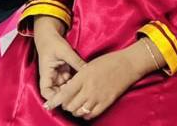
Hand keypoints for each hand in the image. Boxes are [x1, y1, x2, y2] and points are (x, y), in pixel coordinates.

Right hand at [34, 18, 85, 100]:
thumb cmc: (54, 43)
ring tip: (83, 85)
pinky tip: (83, 79)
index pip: (46, 92)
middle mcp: (51, 78)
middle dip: (67, 94)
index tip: (66, 96)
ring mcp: (58, 76)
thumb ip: (76, 61)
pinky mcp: (64, 72)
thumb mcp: (65, 51)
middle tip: (80, 90)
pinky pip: (70, 80)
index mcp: (46, 74)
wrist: (50, 36)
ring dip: (73, 88)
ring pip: (65, 87)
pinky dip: (76, 81)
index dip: (54, 98)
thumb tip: (88, 70)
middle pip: (57, 92)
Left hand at [44, 41, 158, 120]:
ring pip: (79, 111)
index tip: (48, 105)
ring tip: (76, 104)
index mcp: (83, 77)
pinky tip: (85, 108)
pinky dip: (85, 114)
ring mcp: (98, 97)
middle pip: (70, 105)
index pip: (64, 94)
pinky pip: (90, 114)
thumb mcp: (89, 66)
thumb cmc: (109, 61)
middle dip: (65, 105)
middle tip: (67, 101)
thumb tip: (67, 89)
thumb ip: (78, 78)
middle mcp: (89, 89)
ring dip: (75, 110)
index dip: (54, 102)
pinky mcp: (106, 102)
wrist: (129, 64)